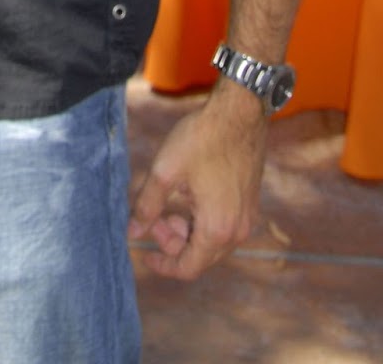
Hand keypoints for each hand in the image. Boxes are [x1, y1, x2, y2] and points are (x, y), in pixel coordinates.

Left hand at [128, 83, 267, 280]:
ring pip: (212, 242)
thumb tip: (132, 233)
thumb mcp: (165, 172)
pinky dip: (203, 222)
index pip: (187, 268)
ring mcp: (247, 218)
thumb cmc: (202, 139)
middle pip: (200, 257)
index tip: (145, 254)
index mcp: (216, 229)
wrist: (239, 113)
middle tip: (154, 217)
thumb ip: (147, 206)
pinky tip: (189, 196)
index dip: (162, 265)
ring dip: (188, 231)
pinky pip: (224, 227)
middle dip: (173, 242)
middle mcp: (237, 231)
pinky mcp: (250, 204)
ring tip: (170, 202)